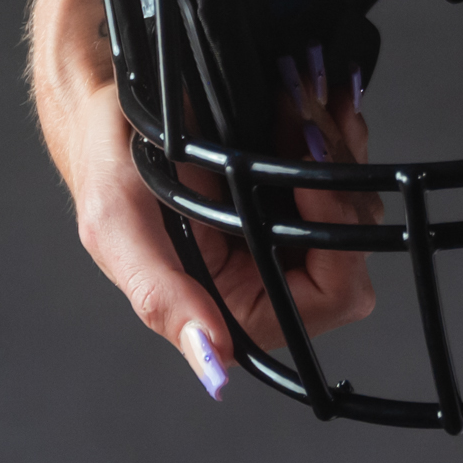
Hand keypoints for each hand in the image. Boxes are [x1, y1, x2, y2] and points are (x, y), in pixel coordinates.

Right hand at [43, 13, 380, 400]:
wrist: (110, 97)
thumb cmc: (105, 168)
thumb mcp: (118, 231)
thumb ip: (161, 299)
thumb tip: (212, 368)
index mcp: (235, 302)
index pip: (327, 300)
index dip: (337, 246)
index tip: (314, 187)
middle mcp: (268, 267)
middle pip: (356, 243)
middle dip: (341, 180)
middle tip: (308, 127)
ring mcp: (287, 220)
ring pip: (356, 194)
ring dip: (337, 142)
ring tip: (299, 100)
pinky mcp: (294, 177)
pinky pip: (345, 157)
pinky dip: (338, 121)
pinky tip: (319, 93)